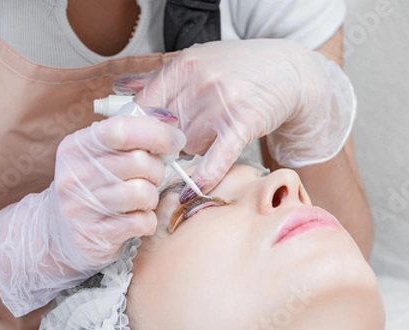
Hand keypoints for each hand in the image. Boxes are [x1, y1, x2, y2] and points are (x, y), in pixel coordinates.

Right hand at [0, 113, 184, 315]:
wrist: (56, 234)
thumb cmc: (91, 189)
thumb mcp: (97, 156)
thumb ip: (129, 138)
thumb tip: (170, 126)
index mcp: (76, 147)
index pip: (121, 130)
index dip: (156, 133)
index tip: (175, 140)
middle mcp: (74, 175)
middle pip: (139, 162)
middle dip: (157, 170)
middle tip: (152, 178)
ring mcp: (82, 207)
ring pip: (142, 193)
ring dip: (152, 198)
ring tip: (142, 201)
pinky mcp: (94, 235)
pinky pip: (141, 222)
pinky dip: (147, 221)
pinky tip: (135, 220)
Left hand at [113, 39, 355, 191]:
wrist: (287, 71)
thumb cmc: (240, 67)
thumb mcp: (198, 61)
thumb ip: (159, 77)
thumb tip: (120, 88)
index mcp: (183, 65)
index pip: (145, 106)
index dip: (139, 130)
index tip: (138, 144)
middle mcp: (199, 81)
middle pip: (165, 130)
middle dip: (168, 143)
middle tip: (173, 148)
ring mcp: (221, 103)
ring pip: (189, 145)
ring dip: (194, 150)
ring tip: (207, 140)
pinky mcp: (243, 123)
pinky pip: (217, 156)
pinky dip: (206, 174)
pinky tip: (194, 189)